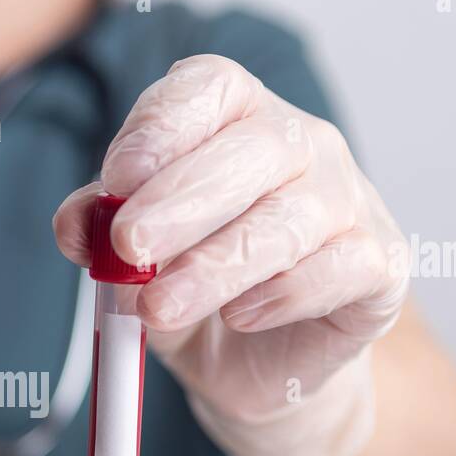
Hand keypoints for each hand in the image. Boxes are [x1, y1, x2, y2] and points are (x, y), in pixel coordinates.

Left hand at [54, 55, 409, 455]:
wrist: (253, 367)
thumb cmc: (193, 291)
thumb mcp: (132, 262)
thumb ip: (100, 232)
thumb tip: (76, 224)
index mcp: (235, 119)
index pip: (208, 88)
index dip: (162, 127)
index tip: (115, 179)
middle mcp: (300, 144)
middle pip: (251, 150)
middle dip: (180, 200)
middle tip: (130, 245)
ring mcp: (348, 199)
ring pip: (289, 218)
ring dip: (217, 264)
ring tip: (160, 306)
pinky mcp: (380, 262)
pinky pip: (340, 268)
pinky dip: (284, 294)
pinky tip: (240, 316)